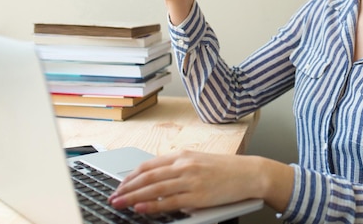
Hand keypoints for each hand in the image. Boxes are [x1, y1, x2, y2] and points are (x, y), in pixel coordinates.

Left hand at [108, 150, 293, 214]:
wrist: (250, 174)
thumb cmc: (226, 169)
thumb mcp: (199, 161)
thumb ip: (178, 167)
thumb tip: (156, 179)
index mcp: (183, 155)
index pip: (149, 165)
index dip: (131, 176)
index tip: (120, 185)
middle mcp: (184, 165)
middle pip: (147, 176)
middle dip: (126, 187)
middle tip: (112, 197)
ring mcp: (191, 180)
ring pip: (154, 188)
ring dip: (133, 196)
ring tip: (119, 203)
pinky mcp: (198, 196)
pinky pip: (169, 202)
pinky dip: (152, 205)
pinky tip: (140, 208)